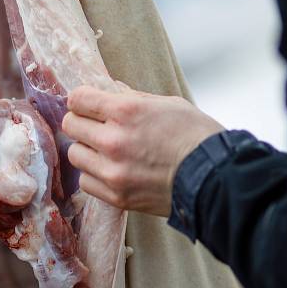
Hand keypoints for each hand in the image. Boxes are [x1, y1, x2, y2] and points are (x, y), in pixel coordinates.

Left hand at [62, 86, 222, 216]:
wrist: (216, 179)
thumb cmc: (196, 136)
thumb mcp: (168, 104)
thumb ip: (132, 98)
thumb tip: (109, 91)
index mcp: (126, 111)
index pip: (78, 99)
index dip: (82, 100)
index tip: (88, 104)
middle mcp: (114, 140)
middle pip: (70, 125)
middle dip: (82, 122)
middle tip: (96, 127)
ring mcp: (113, 171)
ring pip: (75, 154)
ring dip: (87, 150)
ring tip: (106, 151)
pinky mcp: (116, 196)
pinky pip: (85, 182)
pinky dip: (94, 175)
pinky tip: (112, 171)